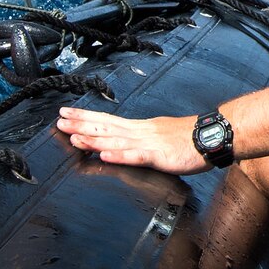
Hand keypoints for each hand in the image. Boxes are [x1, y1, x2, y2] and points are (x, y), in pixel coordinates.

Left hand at [56, 107, 212, 174]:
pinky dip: (120, 156)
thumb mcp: (158, 134)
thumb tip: (121, 140)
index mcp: (138, 127)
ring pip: (116, 141)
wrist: (210, 136)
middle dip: (80, 124)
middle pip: (105, 127)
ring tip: (74, 138)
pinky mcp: (159, 156)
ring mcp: (148, 143)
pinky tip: (105, 156)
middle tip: (58, 121)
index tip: (66, 112)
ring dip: (94, 140)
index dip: (85, 116)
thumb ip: (139, 139)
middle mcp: (139, 131)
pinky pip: (137, 156)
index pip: (106, 119)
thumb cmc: (187, 137)